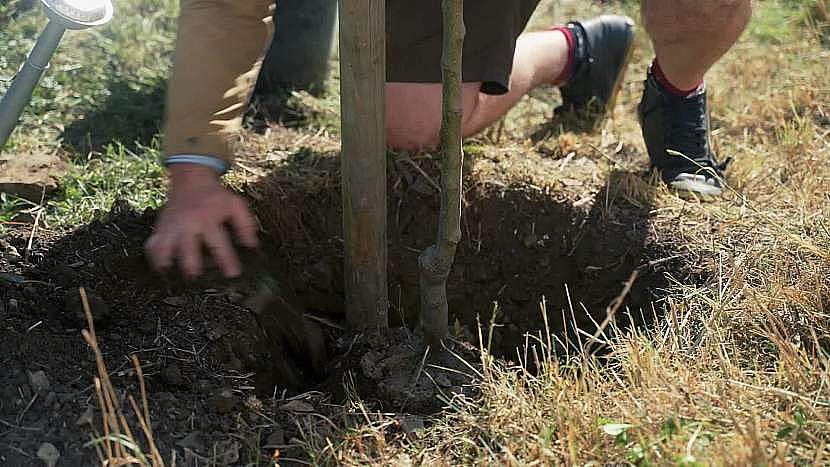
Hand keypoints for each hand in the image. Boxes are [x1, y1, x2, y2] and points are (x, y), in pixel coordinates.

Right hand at [145, 164, 258, 278]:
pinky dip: (154, 258)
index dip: (226, 260)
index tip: (233, 274)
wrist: (191, 179)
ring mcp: (171, 227)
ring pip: (164, 248)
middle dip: (191, 266)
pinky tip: (160, 270)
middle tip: (196, 280)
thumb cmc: (215, 196)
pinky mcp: (160, 229)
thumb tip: (252, 245)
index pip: (218, 243)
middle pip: (186, 248)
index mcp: (208, 219)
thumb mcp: (235, 205)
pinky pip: (151, 246)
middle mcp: (187, 225)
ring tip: (172, 279)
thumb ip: (245, 225)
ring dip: (167, 264)